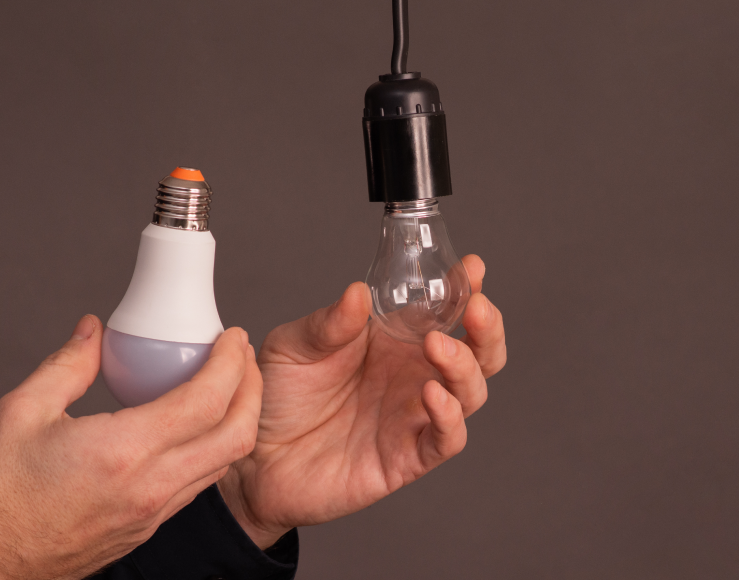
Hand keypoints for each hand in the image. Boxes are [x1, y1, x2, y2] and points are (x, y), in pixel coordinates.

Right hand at [0, 317, 261, 579]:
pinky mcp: (148, 527)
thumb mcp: (20, 413)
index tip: (232, 337)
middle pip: (236, 435)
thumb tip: (94, 331)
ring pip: (224, 463)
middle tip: (242, 357)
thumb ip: (67, 366)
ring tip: (227, 384)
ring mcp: (154, 512)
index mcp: (123, 452)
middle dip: (253, 389)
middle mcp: (150, 486)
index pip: (205, 401)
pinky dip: (213, 447)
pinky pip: (199, 483)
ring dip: (237, 420)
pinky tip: (195, 425)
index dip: (230, 362)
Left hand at [218, 255, 505, 547]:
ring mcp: (414, 417)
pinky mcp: (407, 458)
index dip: (466, 288)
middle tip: (476, 308)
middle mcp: (412, 376)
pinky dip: (449, 417)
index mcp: (394, 340)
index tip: (472, 267)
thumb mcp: (293, 345)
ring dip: (465, 367)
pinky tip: (431, 395)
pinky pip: (447, 439)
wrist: (251, 458)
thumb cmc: (278, 396)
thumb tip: (358, 292)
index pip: (445, 311)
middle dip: (488, 330)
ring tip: (437, 346)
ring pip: (471, 392)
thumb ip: (329, 323)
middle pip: (479, 353)